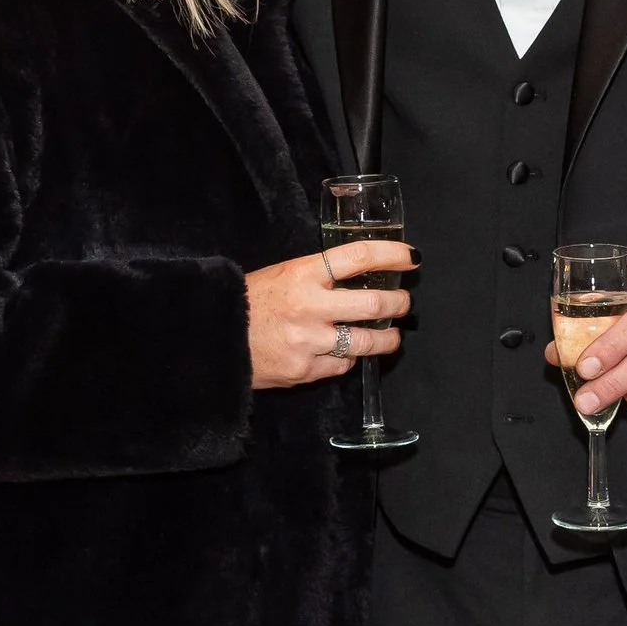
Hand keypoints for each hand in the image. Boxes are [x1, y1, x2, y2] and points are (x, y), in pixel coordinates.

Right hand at [244, 239, 412, 388]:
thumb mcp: (282, 274)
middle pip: (373, 303)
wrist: (216, 339)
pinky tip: (349, 353)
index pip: (358, 257)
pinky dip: (350, 358)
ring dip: (387, 339)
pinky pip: (343, 365)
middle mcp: (309, 307)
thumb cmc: (250, 302)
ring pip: (366, 341)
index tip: (410, 257)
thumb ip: (318, 275)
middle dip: (398, 303)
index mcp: (302, 274)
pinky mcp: (305, 371)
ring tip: (392, 336)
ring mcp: (309, 342)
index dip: (391, 254)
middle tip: (403, 303)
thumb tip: (358, 274)